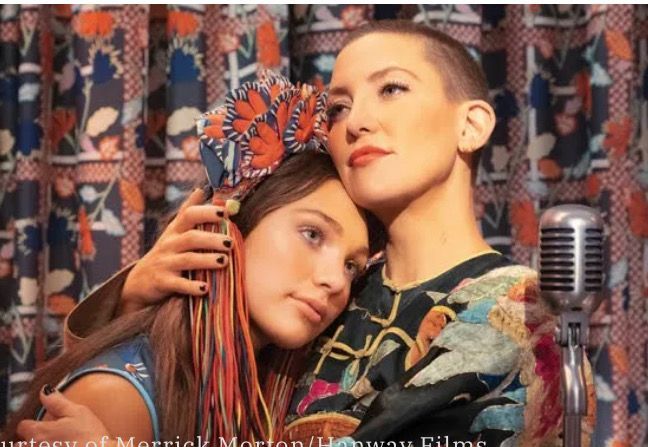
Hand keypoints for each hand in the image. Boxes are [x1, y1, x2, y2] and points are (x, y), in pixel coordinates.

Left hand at [16, 386, 111, 443]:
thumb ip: (57, 402)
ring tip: (57, 445)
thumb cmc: (91, 437)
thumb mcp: (78, 412)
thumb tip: (44, 391)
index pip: (23, 426)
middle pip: (20, 445)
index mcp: (39, 433)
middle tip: (50, 438)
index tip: (44, 425)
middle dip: (31, 441)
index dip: (32, 424)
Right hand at [120, 187, 232, 312]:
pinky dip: (192, 287)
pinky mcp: (162, 282)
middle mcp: (169, 244)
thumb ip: (188, 211)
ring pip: (187, 260)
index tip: (225, 213)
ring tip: (224, 262)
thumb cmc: (166, 253)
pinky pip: (178, 284)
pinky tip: (205, 289)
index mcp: (175, 230)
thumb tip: (202, 189)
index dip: (206, 212)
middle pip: (191, 238)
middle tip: (230, 242)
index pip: (189, 215)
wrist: (138, 283)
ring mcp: (165, 263)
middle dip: (211, 239)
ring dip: (206, 261)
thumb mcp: (173, 231)